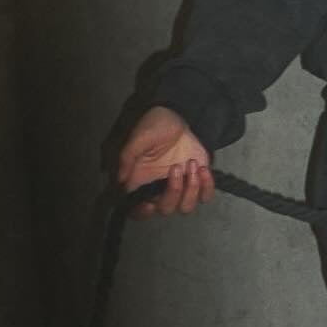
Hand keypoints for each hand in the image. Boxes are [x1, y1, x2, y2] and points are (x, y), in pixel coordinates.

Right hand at [117, 106, 215, 220]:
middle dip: (173, 193)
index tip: (150, 204)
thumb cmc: (156, 124)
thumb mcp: (139, 137)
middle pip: (165, 209)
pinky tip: (204, 169)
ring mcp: (180, 186)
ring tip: (192, 165)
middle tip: (176, 167)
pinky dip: (206, 188)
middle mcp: (159, 188)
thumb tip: (120, 181)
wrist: (180, 113)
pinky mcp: (197, 180)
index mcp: (141, 181)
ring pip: (185, 207)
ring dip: (191, 190)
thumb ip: (127, 158)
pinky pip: (205, 196)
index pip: (137, 209)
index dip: (142, 212)